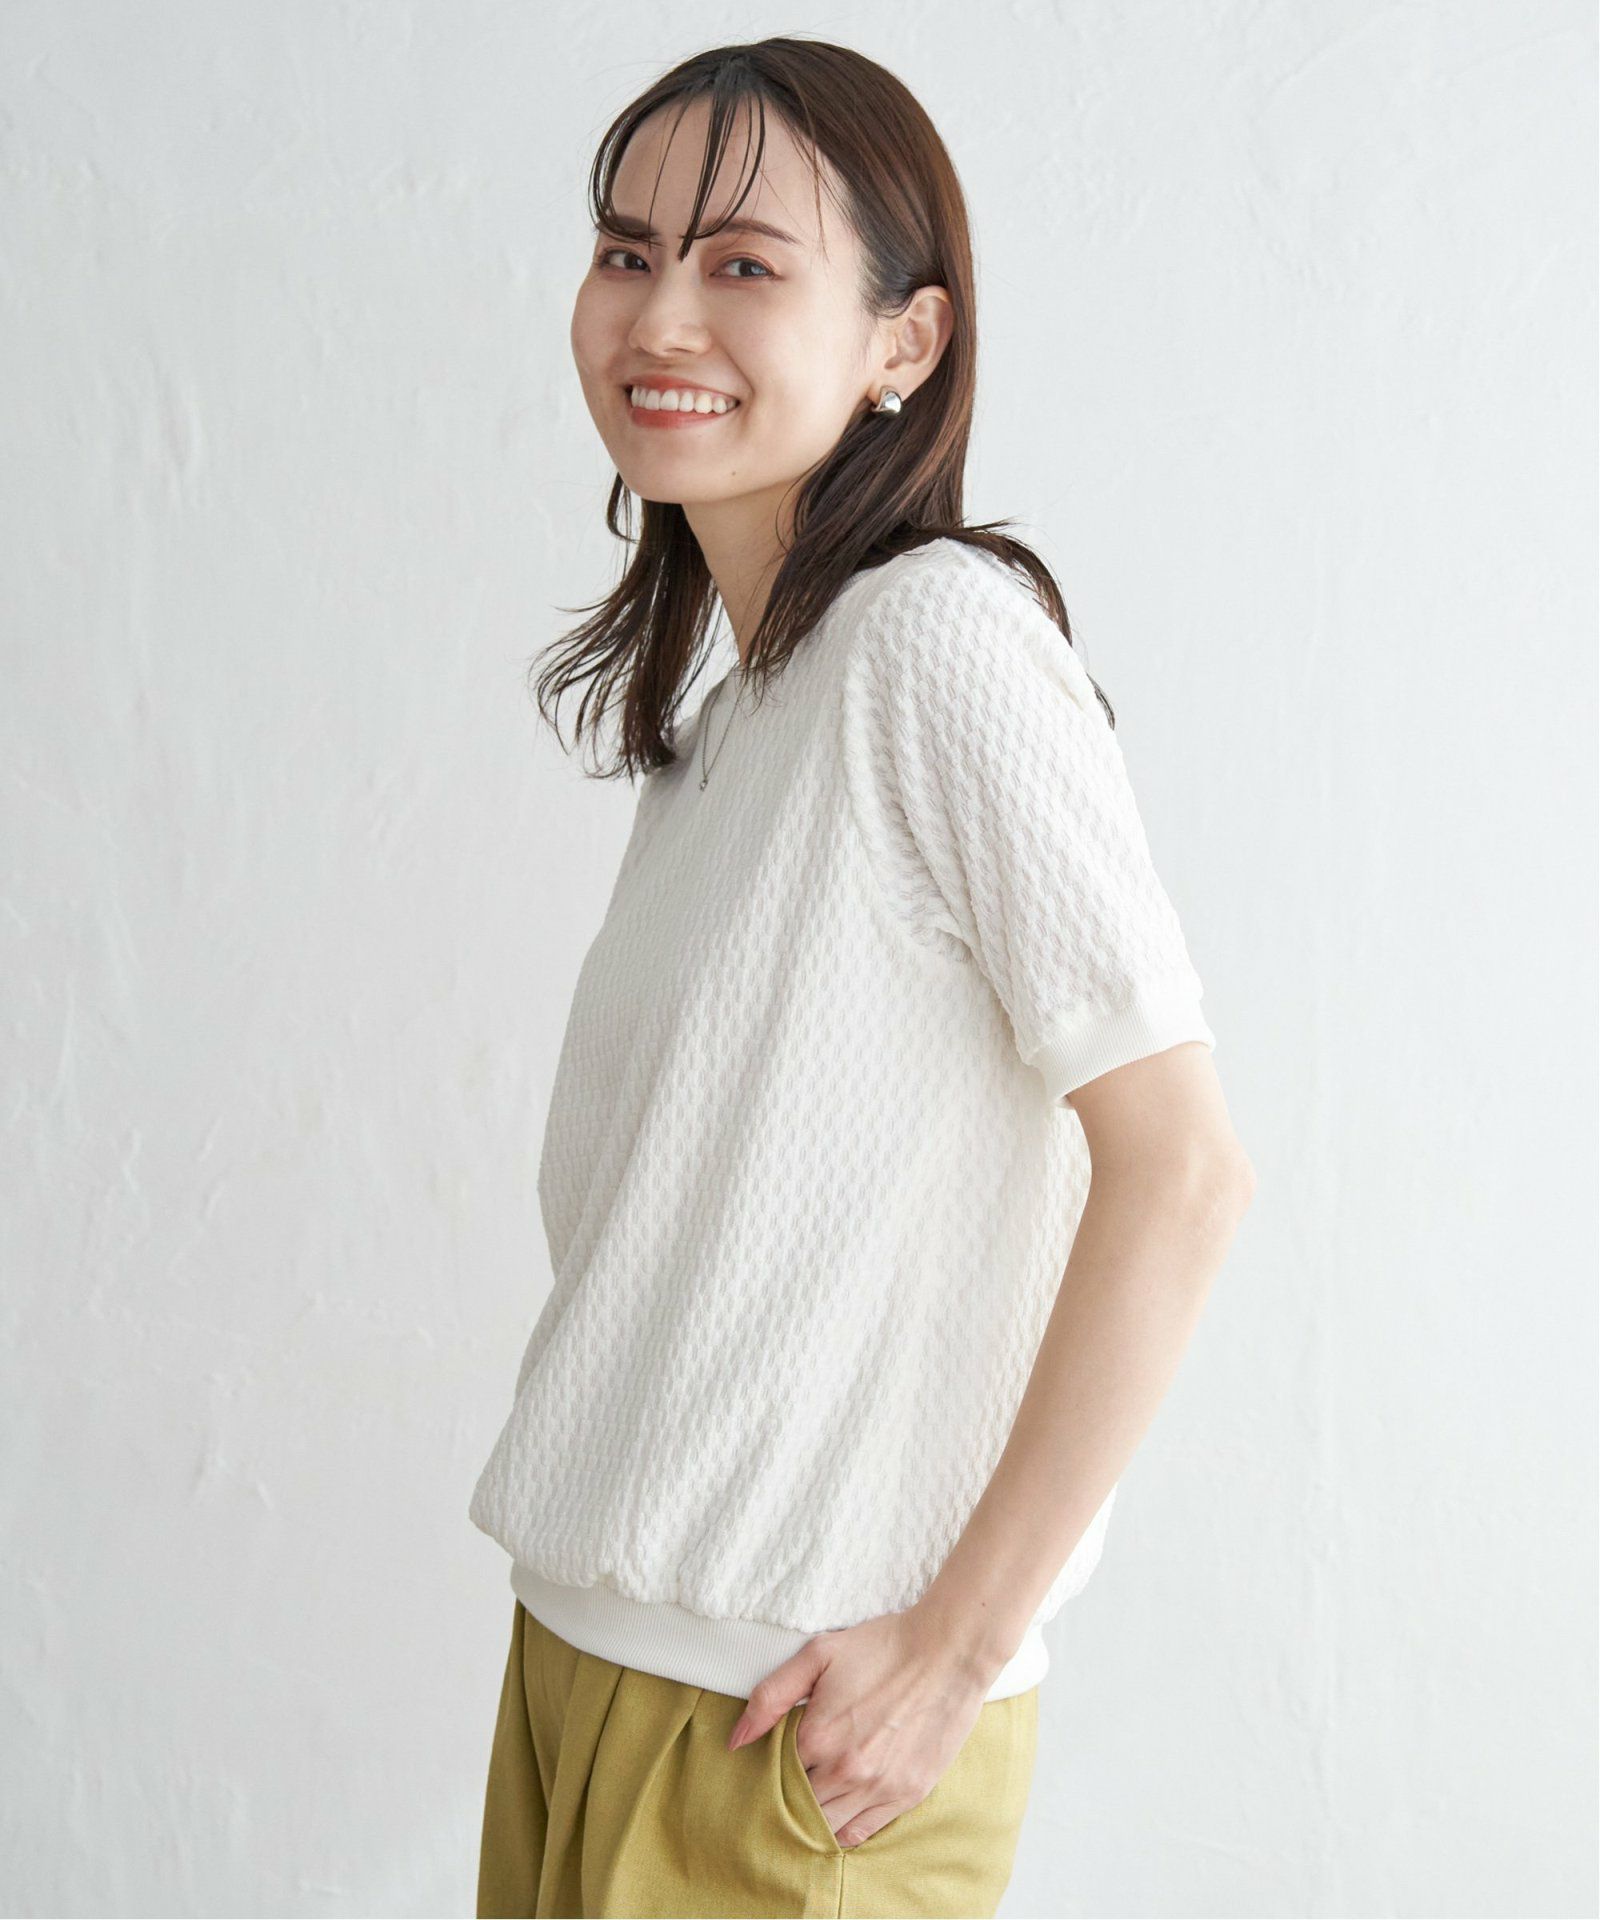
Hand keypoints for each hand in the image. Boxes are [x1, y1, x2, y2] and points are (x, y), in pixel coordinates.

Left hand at [725, 1605, 990, 1848]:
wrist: (948, 1652)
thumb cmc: (882, 1647)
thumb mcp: (819, 1654)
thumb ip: (771, 1696)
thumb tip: (736, 1740)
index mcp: (818, 1736)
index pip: (774, 1777)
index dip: (766, 1774)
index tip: (763, 1772)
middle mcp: (846, 1770)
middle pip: (797, 1808)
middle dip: (786, 1801)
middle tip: (781, 1792)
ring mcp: (879, 1787)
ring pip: (826, 1827)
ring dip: (812, 1819)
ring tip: (806, 1804)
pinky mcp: (907, 1795)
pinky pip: (861, 1833)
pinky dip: (843, 1830)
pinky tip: (836, 1814)